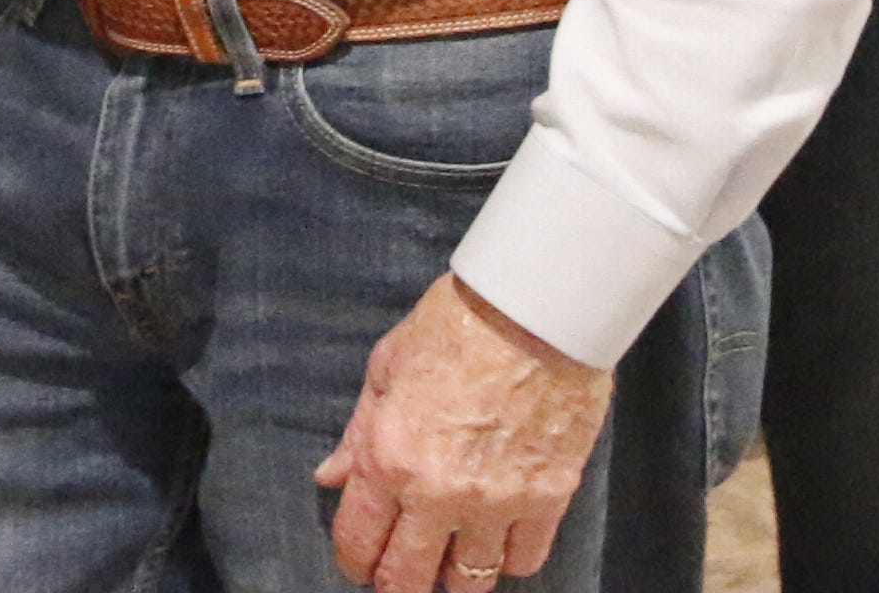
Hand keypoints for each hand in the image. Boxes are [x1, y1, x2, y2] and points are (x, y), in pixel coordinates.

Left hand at [316, 273, 605, 587]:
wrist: (534, 312)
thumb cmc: (453, 327)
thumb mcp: (385, 369)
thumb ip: (358, 434)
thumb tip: (331, 477)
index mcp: (389, 458)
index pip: (359, 540)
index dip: (353, 561)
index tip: (358, 564)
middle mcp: (438, 494)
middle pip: (409, 578)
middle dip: (397, 584)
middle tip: (399, 576)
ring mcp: (496, 503)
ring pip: (470, 580)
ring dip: (455, 576)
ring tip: (450, 561)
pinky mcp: (547, 499)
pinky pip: (524, 559)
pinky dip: (508, 559)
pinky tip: (498, 542)